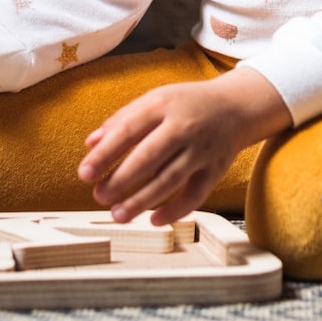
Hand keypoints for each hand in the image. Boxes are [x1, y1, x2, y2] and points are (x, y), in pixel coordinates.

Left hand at [77, 68, 292, 224]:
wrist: (237, 106)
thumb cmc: (187, 104)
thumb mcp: (155, 100)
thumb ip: (122, 120)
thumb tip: (90, 144)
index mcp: (163, 105)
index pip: (128, 130)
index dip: (105, 154)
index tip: (84, 174)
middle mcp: (184, 126)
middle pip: (149, 157)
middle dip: (121, 180)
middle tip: (99, 196)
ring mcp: (202, 149)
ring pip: (170, 179)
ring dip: (142, 201)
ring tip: (118, 215)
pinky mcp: (217, 169)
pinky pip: (196, 194)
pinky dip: (175, 210)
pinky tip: (154, 220)